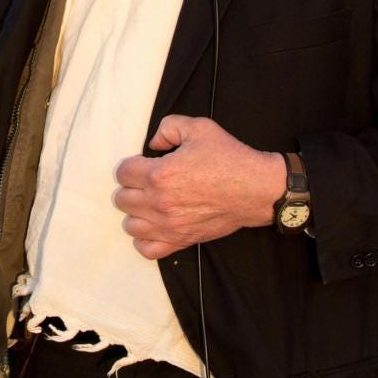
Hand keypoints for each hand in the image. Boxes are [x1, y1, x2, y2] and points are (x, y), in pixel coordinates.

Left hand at [112, 115, 285, 259]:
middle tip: (147, 182)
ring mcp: (169, 225)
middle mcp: (159, 202)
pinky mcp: (182, 240)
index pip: (122, 172)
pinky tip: (154, 226)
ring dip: (136, 213)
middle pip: (122, 199)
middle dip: (131, 187)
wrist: (256, 188)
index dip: (132, 165)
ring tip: (149, 203)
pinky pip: (148, 250)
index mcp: (159, 174)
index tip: (144, 164)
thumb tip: (154, 143)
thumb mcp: (198, 128)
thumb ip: (168, 127)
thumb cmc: (229, 158)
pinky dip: (145, 240)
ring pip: (130, 225)